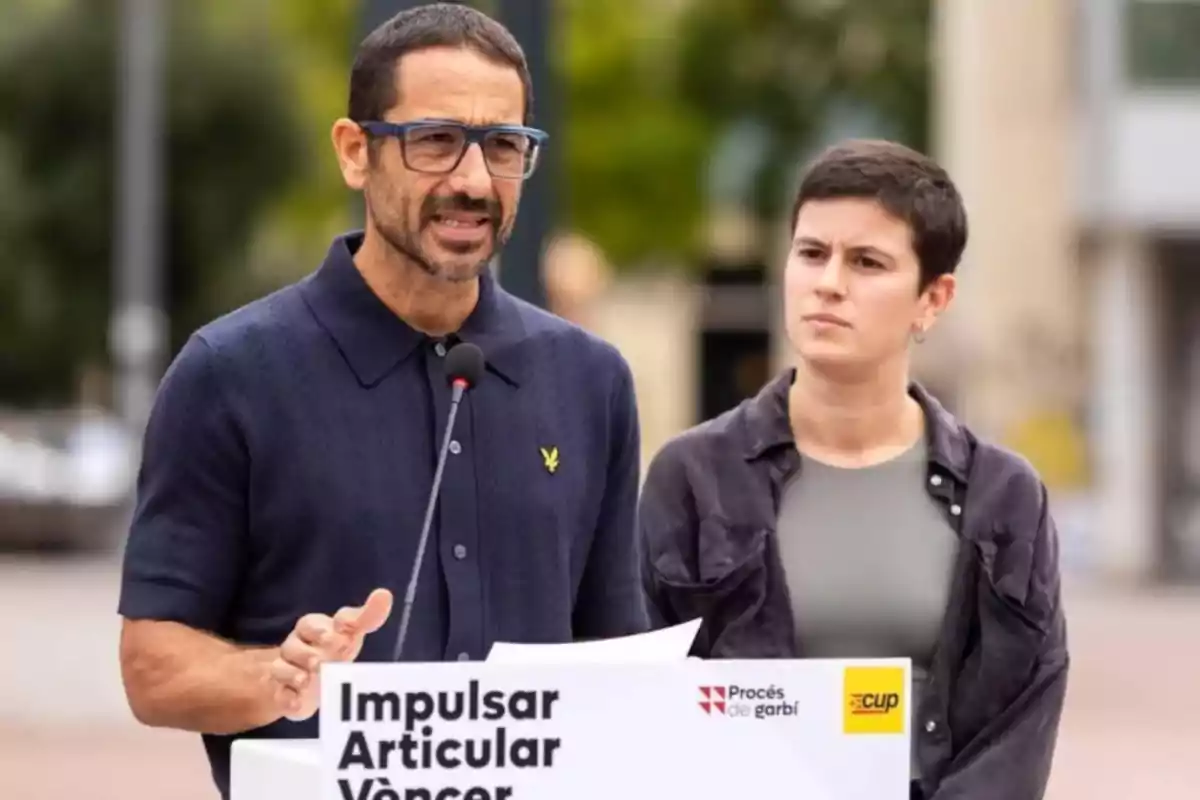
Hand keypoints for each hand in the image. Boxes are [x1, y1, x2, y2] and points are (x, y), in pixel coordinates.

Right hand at [269, 588, 392, 720]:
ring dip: (293, 674)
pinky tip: (296, 701)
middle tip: (321, 663)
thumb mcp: (352, 632)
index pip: (310, 624)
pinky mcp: (284, 694)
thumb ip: (367, 616)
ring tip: (306, 680)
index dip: (320, 630)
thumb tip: (384, 594)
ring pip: (281, 669)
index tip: (336, 636)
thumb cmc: (335, 648)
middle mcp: (294, 647)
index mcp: (310, 628)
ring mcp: (287, 670)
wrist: (314, 681)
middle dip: (306, 654)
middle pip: (293, 646)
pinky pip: (280, 695)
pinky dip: (287, 698)